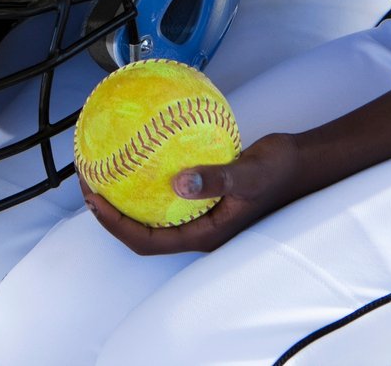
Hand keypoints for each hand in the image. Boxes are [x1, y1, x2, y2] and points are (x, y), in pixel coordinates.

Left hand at [82, 132, 305, 255]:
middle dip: (110, 211)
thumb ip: (216, 179)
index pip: (147, 241)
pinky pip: (165, 189)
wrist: (301, 163)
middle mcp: (197, 227)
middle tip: (89, 182)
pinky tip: (138, 150)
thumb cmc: (279, 173)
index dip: (115, 225)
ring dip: (125, 195)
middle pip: (142, 230)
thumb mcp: (248, 175)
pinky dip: (147, 175)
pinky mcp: (202, 192)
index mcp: (204, 234)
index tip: (93, 199)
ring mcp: (199, 211)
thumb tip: (179, 182)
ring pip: (152, 211)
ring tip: (104, 169)